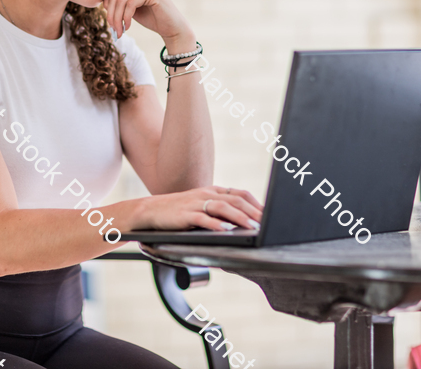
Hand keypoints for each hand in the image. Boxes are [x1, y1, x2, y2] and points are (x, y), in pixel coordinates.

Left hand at [102, 0, 192, 46]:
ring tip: (119, 31)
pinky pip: (131, 4)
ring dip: (117, 18)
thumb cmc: (152, 19)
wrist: (172, 28)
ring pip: (121, 0)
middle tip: (113, 29)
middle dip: (111, 13)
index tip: (109, 19)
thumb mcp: (132, 8)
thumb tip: (103, 1)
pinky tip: (128, 27)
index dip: (107, 3)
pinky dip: (126, 17)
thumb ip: (121, 2)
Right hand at [138, 186, 263, 231]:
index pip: (240, 194)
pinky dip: (215, 224)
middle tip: (267, 222)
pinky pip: (203, 218)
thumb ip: (219, 210)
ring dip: (239, 217)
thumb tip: (242, 221)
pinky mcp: (185, 215)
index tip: (270, 214)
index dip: (256, 203)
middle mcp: (206, 194)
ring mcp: (195, 203)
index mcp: (212, 191)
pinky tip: (225, 230)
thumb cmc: (178, 211)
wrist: (150, 210)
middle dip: (254, 211)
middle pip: (235, 200)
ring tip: (252, 226)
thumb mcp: (201, 205)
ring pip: (222, 207)